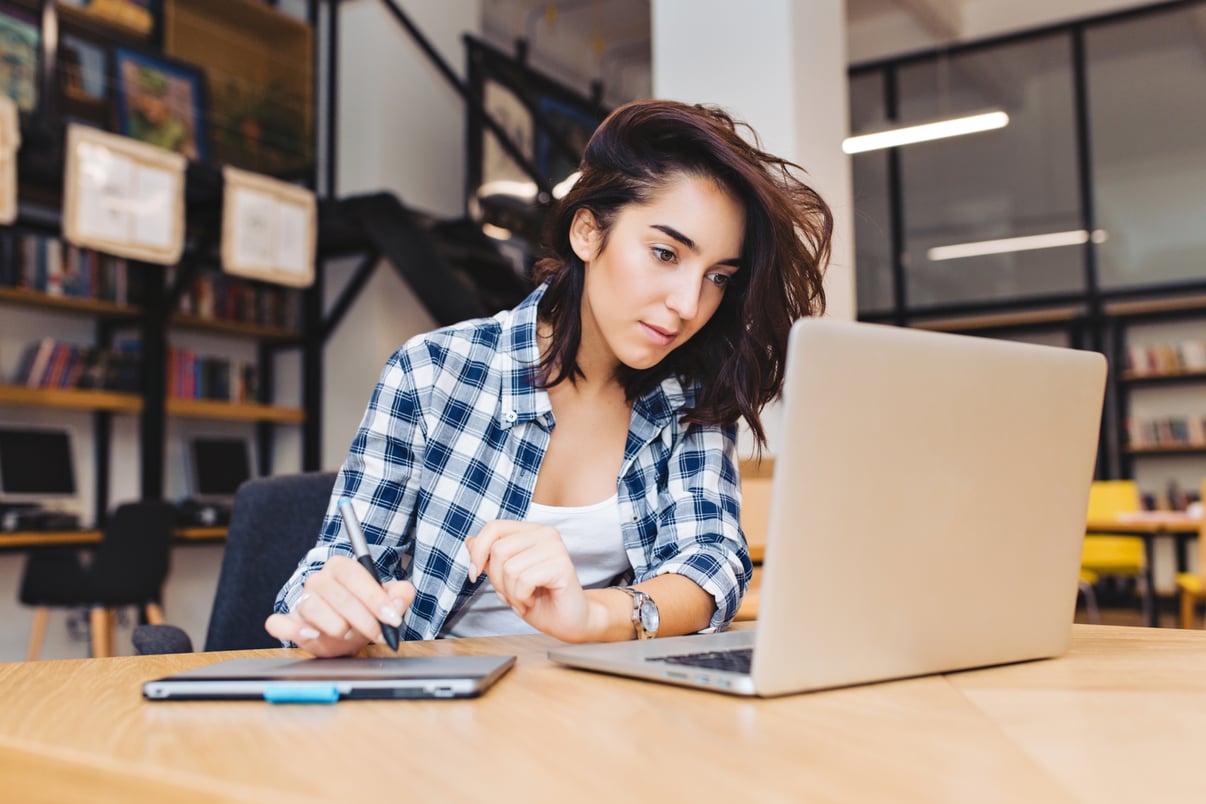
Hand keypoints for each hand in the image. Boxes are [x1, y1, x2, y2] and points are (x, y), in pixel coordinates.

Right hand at [264, 555, 415, 656]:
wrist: (345, 632)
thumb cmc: (366, 611)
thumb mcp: (389, 600)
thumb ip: (400, 595)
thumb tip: (396, 604)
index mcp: (341, 568)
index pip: (355, 575)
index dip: (375, 598)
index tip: (391, 618)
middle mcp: (318, 580)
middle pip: (339, 596)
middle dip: (364, 619)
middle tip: (379, 634)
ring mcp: (301, 601)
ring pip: (314, 609)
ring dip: (337, 627)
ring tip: (349, 634)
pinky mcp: (288, 623)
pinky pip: (278, 623)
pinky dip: (292, 630)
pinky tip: (311, 635)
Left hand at [467, 520, 602, 641]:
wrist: (569, 621)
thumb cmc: (540, 600)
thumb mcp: (506, 578)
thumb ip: (490, 559)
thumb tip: (470, 541)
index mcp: (531, 531)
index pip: (493, 527)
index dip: (477, 552)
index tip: (474, 575)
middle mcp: (545, 533)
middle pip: (498, 550)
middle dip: (497, 580)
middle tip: (512, 594)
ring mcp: (555, 547)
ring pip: (509, 568)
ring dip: (510, 593)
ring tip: (524, 599)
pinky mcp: (562, 565)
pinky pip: (523, 580)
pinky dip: (521, 598)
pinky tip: (532, 600)